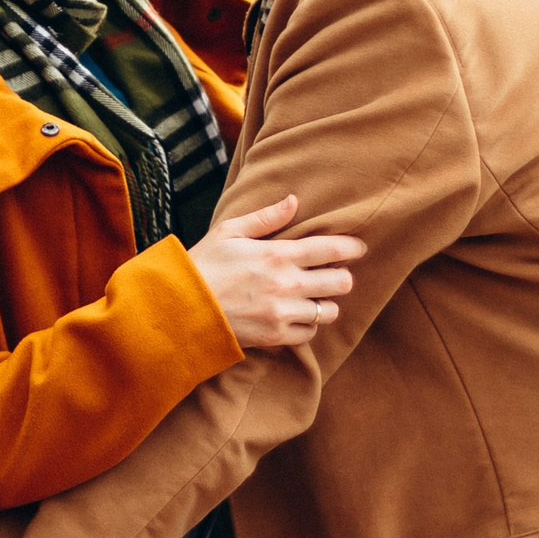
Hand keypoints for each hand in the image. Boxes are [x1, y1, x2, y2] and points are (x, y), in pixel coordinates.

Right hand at [189, 195, 365, 350]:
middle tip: (336, 273)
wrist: (180, 307)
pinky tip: (296, 315)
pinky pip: (309, 334)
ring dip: (326, 303)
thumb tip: (294, 201)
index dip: (352, 247)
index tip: (359, 247)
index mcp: (277, 254)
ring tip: (314, 296)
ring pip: (329, 311)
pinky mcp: (276, 336)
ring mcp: (283, 313)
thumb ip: (266, 218)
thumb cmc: (203, 264)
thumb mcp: (229, 231)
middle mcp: (287, 285)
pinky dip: (308, 325)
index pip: (331, 249)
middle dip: (343, 276)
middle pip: (340, 282)